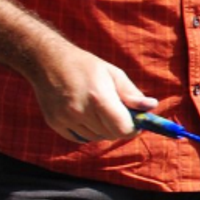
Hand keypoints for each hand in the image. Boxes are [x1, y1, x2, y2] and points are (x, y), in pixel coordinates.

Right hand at [26, 41, 156, 143]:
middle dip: (119, 126)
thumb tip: (152, 107)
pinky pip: (80, 138)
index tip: (136, 122)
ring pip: (96, 137)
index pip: (123, 129)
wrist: (47, 61)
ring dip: (103, 129)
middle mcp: (80, 111)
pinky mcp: (55, 123)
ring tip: (98, 109)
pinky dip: (87, 131)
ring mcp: (65, 119)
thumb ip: (132, 94)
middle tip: (117, 112)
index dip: (133, 128)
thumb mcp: (113, 74)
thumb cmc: (86, 66)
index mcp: (99, 98)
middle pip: (111, 134)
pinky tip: (85, 114)